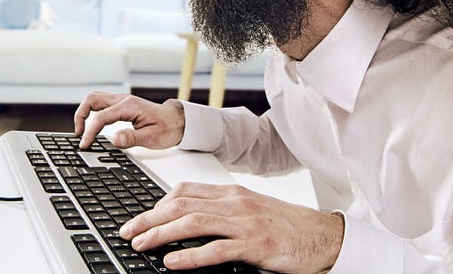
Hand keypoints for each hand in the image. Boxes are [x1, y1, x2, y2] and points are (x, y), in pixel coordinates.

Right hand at [73, 92, 184, 149]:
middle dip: (80, 115)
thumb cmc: (167, 128)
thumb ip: (131, 138)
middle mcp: (123, 100)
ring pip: (94, 99)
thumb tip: (114, 139)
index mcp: (129, 106)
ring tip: (82, 130)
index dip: (90, 131)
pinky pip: (101, 104)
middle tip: (79, 134)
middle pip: (91, 99)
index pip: (101, 117)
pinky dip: (92, 113)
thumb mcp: (152, 137)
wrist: (178, 121)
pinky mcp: (122, 105)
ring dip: (84, 112)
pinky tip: (92, 126)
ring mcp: (122, 100)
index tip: (85, 144)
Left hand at [119, 182, 343, 272]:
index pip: (185, 190)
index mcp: (232, 192)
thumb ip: (222, 211)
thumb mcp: (251, 211)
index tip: (139, 218)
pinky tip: (172, 261)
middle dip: (149, 218)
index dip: (157, 204)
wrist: (324, 236)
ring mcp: (245, 222)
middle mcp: (235, 202)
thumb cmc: (287, 226)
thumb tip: (187, 220)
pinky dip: (191, 255)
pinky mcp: (256, 244)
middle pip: (181, 204)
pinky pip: (216, 249)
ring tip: (141, 245)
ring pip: (193, 222)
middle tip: (128, 232)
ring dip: (161, 234)